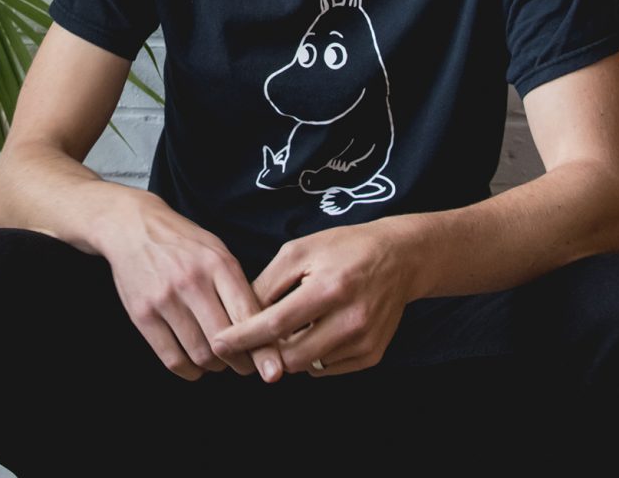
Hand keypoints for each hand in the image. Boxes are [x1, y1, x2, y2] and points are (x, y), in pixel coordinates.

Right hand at [98, 192, 282, 382]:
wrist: (132, 227)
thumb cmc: (182, 242)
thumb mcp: (216, 251)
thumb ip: (237, 287)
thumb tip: (261, 330)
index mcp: (218, 264)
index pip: (247, 315)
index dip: (263, 348)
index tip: (271, 367)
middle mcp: (192, 281)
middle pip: (225, 342)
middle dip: (241, 363)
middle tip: (245, 366)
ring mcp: (164, 299)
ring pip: (200, 355)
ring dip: (215, 367)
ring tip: (218, 361)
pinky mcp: (142, 314)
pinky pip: (172, 359)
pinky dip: (189, 370)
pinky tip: (193, 363)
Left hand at [211, 220, 417, 376]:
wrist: (399, 258)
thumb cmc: (343, 248)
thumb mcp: (300, 250)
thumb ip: (268, 283)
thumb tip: (240, 315)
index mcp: (329, 288)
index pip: (275, 324)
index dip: (243, 336)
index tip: (219, 343)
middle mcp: (350, 320)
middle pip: (290, 357)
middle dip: (266, 350)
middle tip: (255, 335)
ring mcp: (364, 342)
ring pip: (307, 366)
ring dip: (289, 352)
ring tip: (291, 325)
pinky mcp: (372, 355)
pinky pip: (327, 369)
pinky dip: (313, 355)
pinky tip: (316, 330)